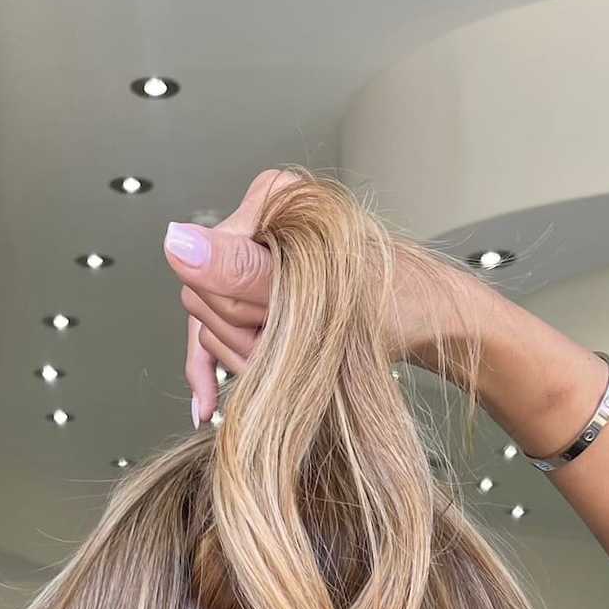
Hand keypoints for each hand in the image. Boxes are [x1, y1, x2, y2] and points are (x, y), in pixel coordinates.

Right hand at [164, 169, 473, 424]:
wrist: (433, 326)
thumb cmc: (395, 306)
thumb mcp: (315, 296)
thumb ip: (242, 272)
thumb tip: (175, 242)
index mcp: (270, 200)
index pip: (204, 269)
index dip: (238, 315)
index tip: (283, 334)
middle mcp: (260, 223)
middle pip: (204, 298)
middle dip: (244, 338)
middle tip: (292, 350)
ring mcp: (259, 262)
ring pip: (211, 324)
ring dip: (247, 357)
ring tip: (294, 363)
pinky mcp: (261, 296)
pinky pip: (213, 337)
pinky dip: (213, 372)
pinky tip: (209, 407)